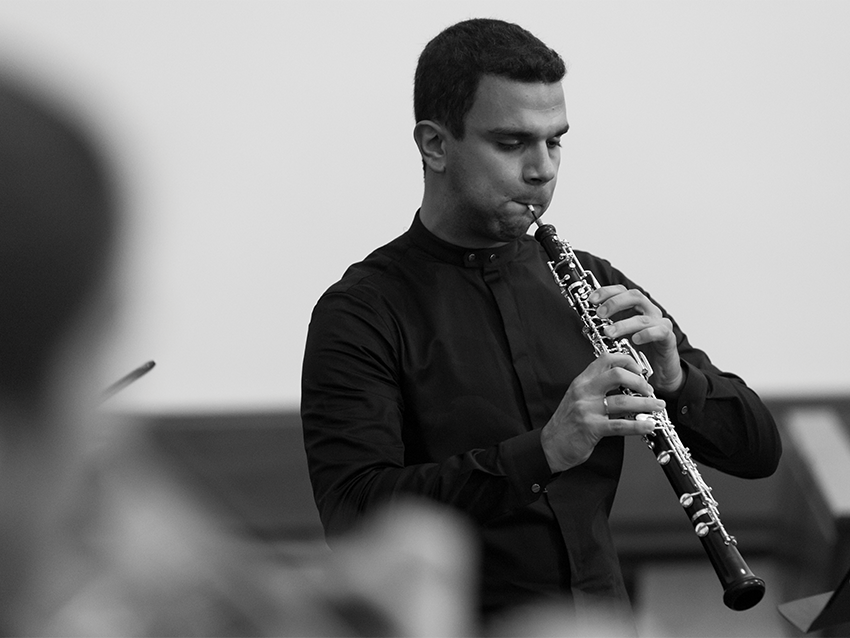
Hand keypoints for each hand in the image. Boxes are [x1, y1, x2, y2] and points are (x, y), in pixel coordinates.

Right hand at [540, 353, 665, 472]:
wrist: (550, 446)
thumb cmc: (567, 423)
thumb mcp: (579, 398)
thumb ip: (598, 389)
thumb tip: (626, 385)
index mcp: (582, 381)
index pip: (606, 360)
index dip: (627, 361)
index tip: (640, 370)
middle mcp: (584, 391)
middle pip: (617, 375)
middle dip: (640, 381)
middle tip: (650, 390)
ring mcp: (587, 409)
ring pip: (623, 400)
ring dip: (646, 404)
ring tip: (658, 406)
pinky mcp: (591, 428)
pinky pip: (620, 425)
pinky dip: (638, 425)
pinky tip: (649, 425)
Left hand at [589, 285, 683, 393]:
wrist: (662, 371)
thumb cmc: (642, 351)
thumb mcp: (621, 337)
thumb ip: (608, 327)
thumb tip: (587, 322)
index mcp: (638, 308)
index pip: (623, 291)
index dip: (607, 292)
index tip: (592, 299)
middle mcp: (650, 312)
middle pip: (635, 296)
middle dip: (615, 303)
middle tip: (600, 314)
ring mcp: (660, 324)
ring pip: (643, 318)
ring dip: (623, 324)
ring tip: (609, 332)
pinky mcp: (668, 338)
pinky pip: (660, 332)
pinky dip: (646, 334)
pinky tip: (635, 339)